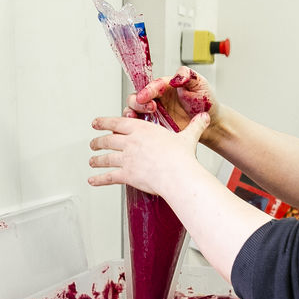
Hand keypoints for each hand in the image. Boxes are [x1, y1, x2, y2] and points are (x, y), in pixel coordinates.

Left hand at [88, 111, 210, 196]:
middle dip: (97, 142)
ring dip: (96, 160)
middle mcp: (131, 142)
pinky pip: (108, 177)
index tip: (96, 123)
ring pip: (105, 158)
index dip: (104, 122)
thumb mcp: (188, 137)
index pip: (118, 123)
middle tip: (93, 143)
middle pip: (108, 140)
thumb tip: (206, 117)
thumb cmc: (182, 156)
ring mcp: (127, 158)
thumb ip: (195, 126)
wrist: (178, 174)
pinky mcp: (126, 174)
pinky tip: (92, 180)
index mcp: (142, 129)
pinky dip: (98, 179)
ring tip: (92, 161)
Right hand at [127, 67, 218, 136]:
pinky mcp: (154, 126)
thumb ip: (188, 76)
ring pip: (134, 110)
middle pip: (137, 96)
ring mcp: (154, 113)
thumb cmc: (205, 102)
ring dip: (132, 113)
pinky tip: (138, 128)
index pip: (152, 85)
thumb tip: (177, 76)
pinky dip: (135, 126)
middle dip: (137, 102)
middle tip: (149, 108)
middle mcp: (157, 98)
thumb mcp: (200, 84)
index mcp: (166, 86)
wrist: (211, 123)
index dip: (147, 90)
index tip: (144, 96)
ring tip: (136, 117)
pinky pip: (140, 125)